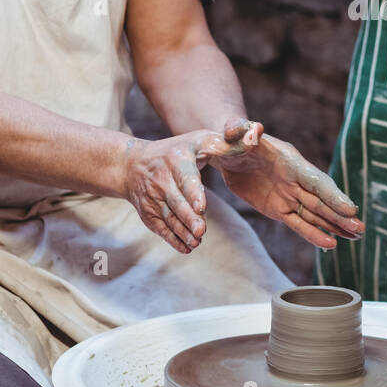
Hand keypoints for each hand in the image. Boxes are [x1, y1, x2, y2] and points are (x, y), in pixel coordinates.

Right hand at [122, 118, 263, 253]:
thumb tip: (253, 139)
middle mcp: (160, 178)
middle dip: (188, 218)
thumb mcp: (200, 140)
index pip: (186, 177)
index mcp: (176, 159)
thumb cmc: (178, 150)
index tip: (201, 207)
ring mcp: (151, 196)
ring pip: (168, 217)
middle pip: (176, 202)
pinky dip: (172, 238)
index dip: (193, 193)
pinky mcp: (146, 211)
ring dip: (182, 231)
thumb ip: (227, 143)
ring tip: (196, 241)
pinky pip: (159, 227)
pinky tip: (186, 247)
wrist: (133, 164)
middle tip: (201, 231)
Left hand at [216, 132, 363, 249]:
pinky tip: (331, 244)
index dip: (332, 195)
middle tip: (360, 230)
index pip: (315, 180)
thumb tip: (255, 131)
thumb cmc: (232, 139)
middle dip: (341, 215)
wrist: (226, 152)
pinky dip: (314, 234)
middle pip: (322, 200)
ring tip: (356, 238)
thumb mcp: (233, 131)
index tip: (350, 209)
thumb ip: (241, 130)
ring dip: (336, 225)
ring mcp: (288, 195)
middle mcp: (295, 179)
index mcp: (290, 161)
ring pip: (316, 214)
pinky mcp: (278, 209)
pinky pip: (298, 224)